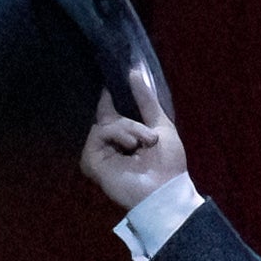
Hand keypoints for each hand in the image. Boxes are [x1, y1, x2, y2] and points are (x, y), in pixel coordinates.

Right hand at [77, 63, 184, 213]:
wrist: (166, 190)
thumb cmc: (168, 162)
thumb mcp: (160, 125)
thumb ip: (147, 100)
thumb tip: (134, 71)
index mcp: (124, 134)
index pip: (109, 108)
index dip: (111, 94)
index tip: (115, 78)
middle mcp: (109, 142)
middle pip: (108, 114)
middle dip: (131, 121)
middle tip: (148, 136)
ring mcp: (99, 151)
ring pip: (106, 123)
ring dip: (129, 128)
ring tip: (144, 143)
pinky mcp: (92, 160)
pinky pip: (99, 133)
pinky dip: (118, 135)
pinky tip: (131, 147)